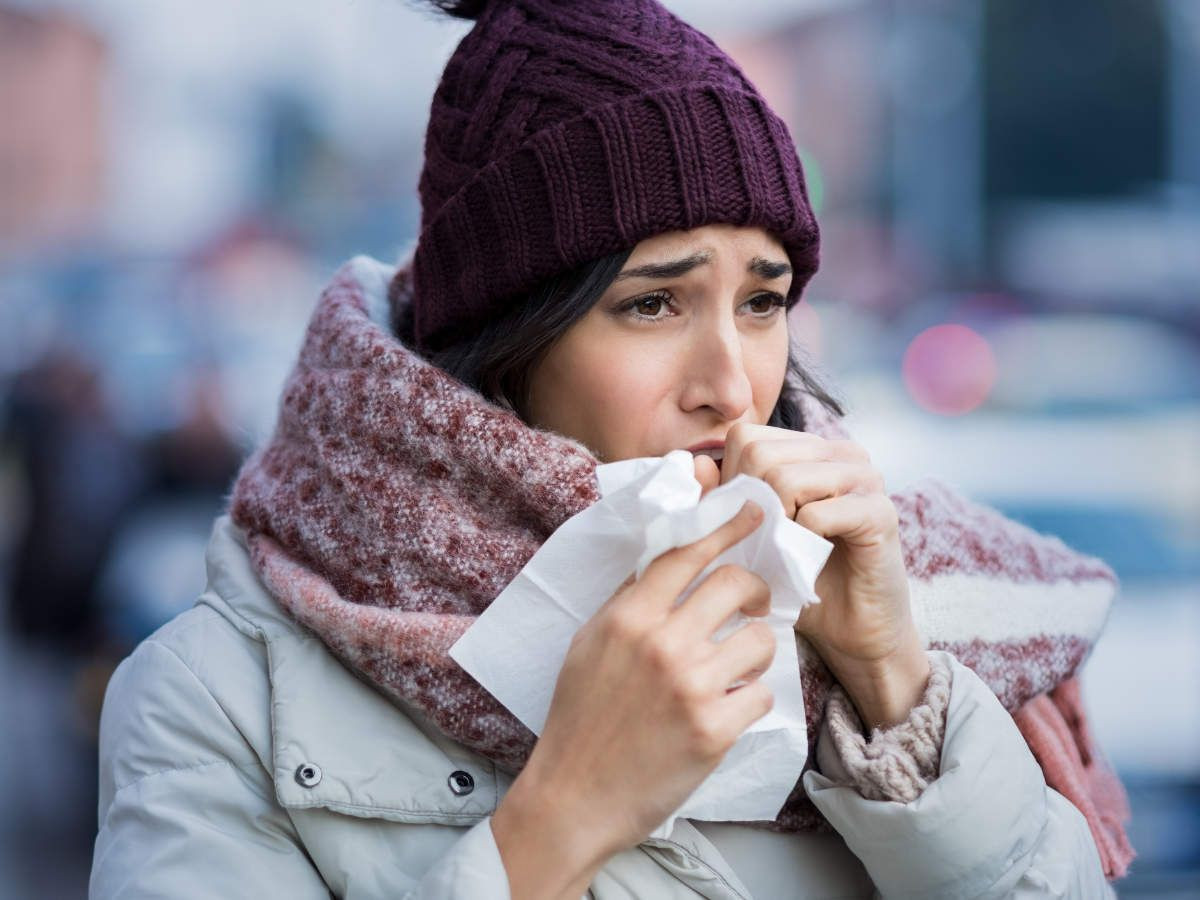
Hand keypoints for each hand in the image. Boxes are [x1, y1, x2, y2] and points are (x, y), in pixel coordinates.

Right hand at [492, 500, 775, 898]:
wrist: (573, 796)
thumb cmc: (579, 718)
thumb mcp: (589, 644)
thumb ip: (629, 600)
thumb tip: (667, 558)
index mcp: (628, 617)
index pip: (687, 553)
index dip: (726, 526)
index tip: (755, 511)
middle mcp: (661, 643)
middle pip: (735, 585)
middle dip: (755, 591)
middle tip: (753, 606)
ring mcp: (691, 686)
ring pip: (760, 640)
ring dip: (756, 651)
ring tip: (736, 669)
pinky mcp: (714, 730)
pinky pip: (761, 694)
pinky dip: (750, 701)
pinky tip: (728, 710)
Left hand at [720, 423, 928, 730]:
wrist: (852, 630)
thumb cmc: (798, 579)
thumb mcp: (749, 535)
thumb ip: (722, 499)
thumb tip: (698, 464)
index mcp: (811, 449)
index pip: (747, 437)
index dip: (733, 482)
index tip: (747, 522)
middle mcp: (842, 452)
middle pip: (761, 455)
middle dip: (750, 506)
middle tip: (768, 542)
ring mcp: (866, 478)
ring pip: (784, 479)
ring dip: (774, 527)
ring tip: (787, 550)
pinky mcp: (880, 512)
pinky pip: (816, 514)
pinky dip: (800, 544)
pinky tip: (811, 559)